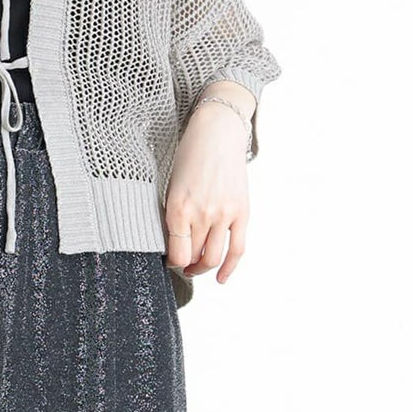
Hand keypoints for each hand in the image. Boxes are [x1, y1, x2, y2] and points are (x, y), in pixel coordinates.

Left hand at [164, 92, 254, 285]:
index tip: (171, 261)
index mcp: (178, 208)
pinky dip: (229, 268)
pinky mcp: (241, 212)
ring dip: (203, 269)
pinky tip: (221, 279)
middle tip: (183, 264)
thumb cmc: (191, 156)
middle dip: (186, 265)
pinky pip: (237, 249)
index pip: (176, 255)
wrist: (218, 132)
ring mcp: (224, 215)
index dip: (173, 263)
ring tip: (197, 268)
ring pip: (213, 258)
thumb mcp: (172, 186)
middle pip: (193, 257)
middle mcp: (202, 214)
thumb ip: (174, 217)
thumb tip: (174, 245)